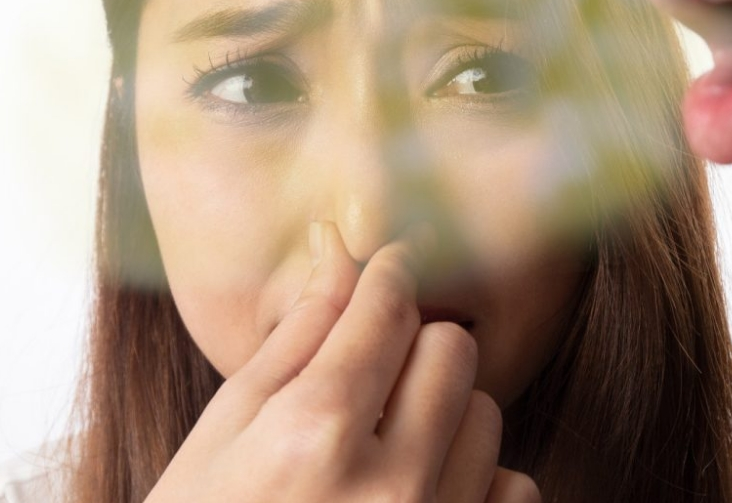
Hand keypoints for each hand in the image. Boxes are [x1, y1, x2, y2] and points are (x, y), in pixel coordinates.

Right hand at [145, 222, 539, 502]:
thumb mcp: (221, 438)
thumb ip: (292, 343)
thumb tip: (341, 254)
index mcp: (313, 437)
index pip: (389, 309)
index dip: (389, 275)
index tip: (390, 266)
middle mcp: (388, 484)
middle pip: (452, 351)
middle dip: (414, 348)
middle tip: (374, 373)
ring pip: (487, 413)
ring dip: (444, 416)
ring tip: (386, 448)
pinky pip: (511, 488)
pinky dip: (475, 482)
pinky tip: (420, 495)